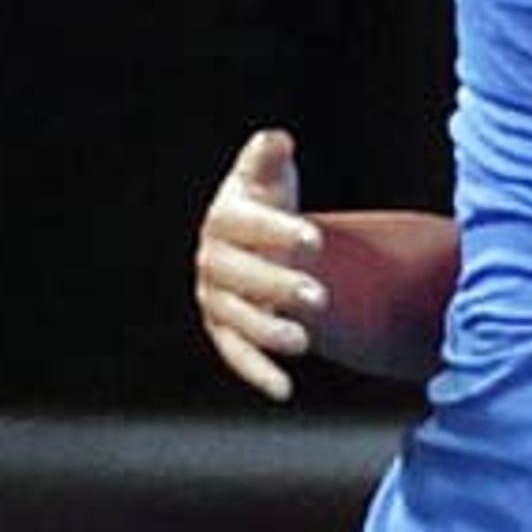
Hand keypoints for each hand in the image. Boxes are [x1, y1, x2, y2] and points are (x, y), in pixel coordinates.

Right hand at [193, 128, 325, 401]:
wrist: (255, 239)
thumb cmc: (266, 201)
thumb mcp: (268, 175)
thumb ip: (268, 157)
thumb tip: (276, 140)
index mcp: (224, 219)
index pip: (247, 225)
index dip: (278, 232)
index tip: (315, 239)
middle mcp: (213, 261)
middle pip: (240, 276)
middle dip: (277, 286)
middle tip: (319, 296)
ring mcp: (216, 299)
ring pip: (237, 319)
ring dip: (267, 331)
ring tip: (304, 340)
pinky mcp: (225, 331)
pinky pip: (237, 354)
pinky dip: (257, 372)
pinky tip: (284, 391)